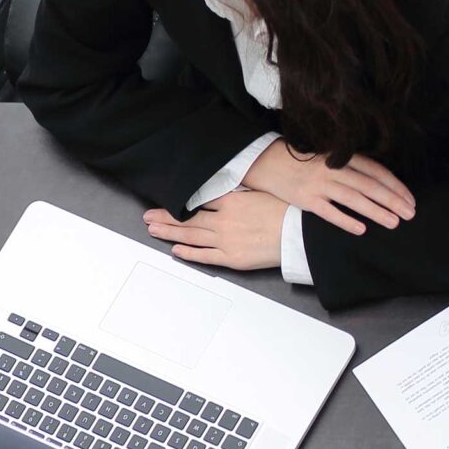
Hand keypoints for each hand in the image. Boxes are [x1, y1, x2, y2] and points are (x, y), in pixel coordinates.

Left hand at [143, 191, 286, 269]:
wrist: (301, 235)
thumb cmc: (287, 212)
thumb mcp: (260, 194)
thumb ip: (237, 193)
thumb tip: (220, 189)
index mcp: (231, 202)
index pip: (198, 201)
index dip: (180, 203)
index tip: (167, 201)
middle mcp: (224, 221)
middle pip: (188, 219)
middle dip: (165, 217)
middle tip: (148, 216)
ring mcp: (225, 241)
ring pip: (191, 236)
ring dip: (169, 232)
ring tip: (153, 229)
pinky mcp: (231, 258)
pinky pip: (204, 256)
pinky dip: (188, 253)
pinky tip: (176, 249)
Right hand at [239, 139, 413, 236]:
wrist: (263, 161)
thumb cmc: (298, 162)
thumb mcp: (327, 157)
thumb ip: (349, 167)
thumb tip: (376, 184)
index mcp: (341, 158)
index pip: (377, 172)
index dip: (396, 186)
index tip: (410, 199)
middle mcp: (333, 170)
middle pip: (370, 186)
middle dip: (393, 201)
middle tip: (411, 214)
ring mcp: (319, 184)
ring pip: (355, 199)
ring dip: (377, 211)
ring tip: (393, 222)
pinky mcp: (304, 198)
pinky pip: (329, 212)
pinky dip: (346, 220)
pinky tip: (361, 229)